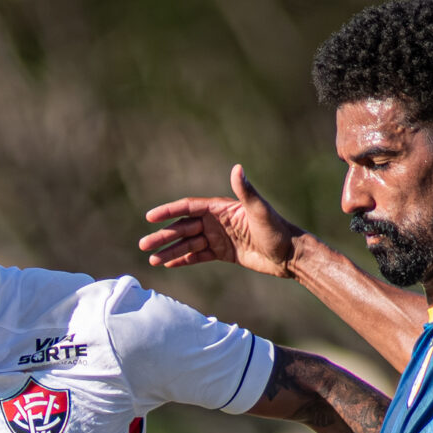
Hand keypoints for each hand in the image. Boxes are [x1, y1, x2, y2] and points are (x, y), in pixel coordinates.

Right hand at [140, 165, 301, 276]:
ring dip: (169, 250)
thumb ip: (246, 191)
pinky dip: (183, 259)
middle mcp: (217, 222)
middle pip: (183, 227)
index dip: (168, 211)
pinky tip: (168, 264)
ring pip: (187, 243)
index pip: (188, 208)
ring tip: (151, 260)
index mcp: (221, 209)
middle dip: (163, 236)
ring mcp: (219, 237)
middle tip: (143, 244)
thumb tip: (237, 168)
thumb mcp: (259, 211)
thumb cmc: (277, 230)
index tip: (150, 217)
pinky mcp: (223, 253)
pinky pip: (198, 256)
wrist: (289, 255)